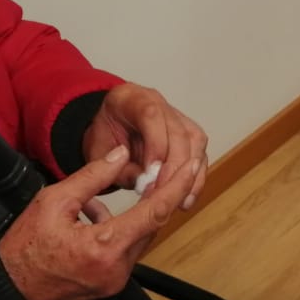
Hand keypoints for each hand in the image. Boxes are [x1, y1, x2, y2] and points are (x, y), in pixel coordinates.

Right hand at [0, 146, 199, 299]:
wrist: (7, 292)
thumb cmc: (23, 248)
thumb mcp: (53, 201)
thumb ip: (92, 177)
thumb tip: (121, 154)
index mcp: (105, 247)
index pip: (154, 212)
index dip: (175, 186)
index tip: (190, 166)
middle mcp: (117, 268)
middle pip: (152, 226)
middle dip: (160, 197)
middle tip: (164, 168)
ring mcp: (115, 280)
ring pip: (140, 238)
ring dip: (139, 214)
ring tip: (124, 190)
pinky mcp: (109, 285)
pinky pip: (125, 251)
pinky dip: (121, 230)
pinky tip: (96, 217)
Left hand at [81, 83, 208, 210]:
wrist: (109, 130)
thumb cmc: (104, 138)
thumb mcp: (99, 152)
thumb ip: (120, 167)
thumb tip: (148, 183)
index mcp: (130, 99)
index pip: (151, 115)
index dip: (155, 145)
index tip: (152, 174)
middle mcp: (157, 102)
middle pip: (178, 130)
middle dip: (174, 166)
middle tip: (163, 193)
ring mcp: (175, 115)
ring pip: (195, 140)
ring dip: (190, 174)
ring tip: (179, 201)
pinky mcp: (187, 132)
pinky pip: (199, 152)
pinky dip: (196, 177)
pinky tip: (186, 197)